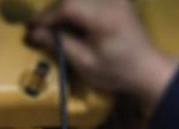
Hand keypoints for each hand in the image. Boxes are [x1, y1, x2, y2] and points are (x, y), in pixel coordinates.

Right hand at [27, 0, 178, 112]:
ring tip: (51, 23)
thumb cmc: (117, 72)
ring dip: (63, 6)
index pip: (68, 6)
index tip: (31, 27)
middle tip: (38, 26)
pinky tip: (69, 18)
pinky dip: (77, 5)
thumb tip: (34, 33)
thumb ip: (60, 44)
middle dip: (53, 10)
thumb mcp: (86, 63)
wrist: (148, 69)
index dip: (46, 15)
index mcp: (104, 18)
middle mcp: (111, 1)